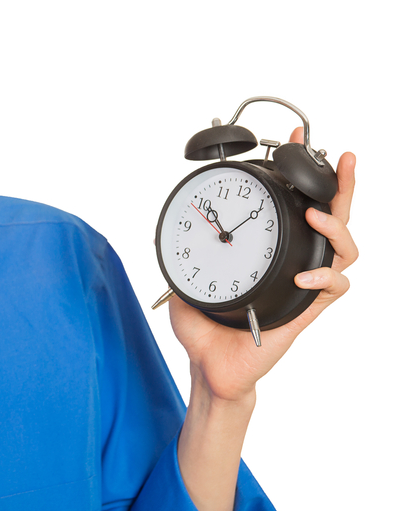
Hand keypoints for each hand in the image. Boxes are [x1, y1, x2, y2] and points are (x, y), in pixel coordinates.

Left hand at [168, 127, 357, 401]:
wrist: (209, 368)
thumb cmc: (203, 328)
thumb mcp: (185, 277)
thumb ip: (180, 252)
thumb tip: (165, 227)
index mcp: (269, 251)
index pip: (291, 205)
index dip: (298, 175)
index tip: (292, 142)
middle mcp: (293, 263)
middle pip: (332, 217)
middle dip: (340, 184)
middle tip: (341, 157)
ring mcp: (304, 287)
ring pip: (345, 249)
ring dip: (337, 226)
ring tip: (317, 215)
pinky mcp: (307, 312)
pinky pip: (335, 289)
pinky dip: (324, 277)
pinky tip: (305, 276)